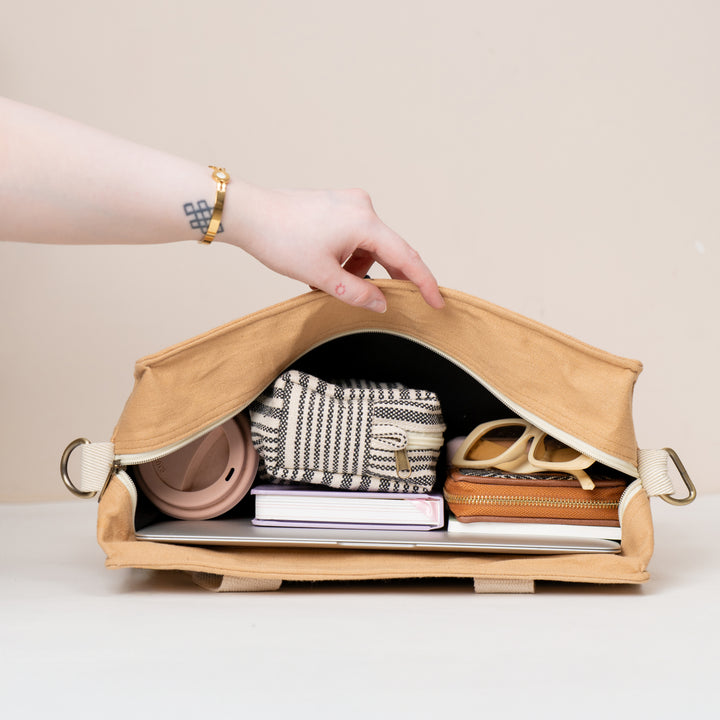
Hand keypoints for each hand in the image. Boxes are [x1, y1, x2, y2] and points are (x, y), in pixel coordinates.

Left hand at [225, 185, 443, 312]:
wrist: (249, 214)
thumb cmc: (281, 240)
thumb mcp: (321, 276)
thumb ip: (356, 293)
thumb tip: (382, 304)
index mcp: (364, 223)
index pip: (405, 256)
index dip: (424, 282)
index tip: (437, 301)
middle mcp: (363, 207)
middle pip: (389, 250)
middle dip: (388, 278)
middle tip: (393, 302)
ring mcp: (349, 203)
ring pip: (369, 246)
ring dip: (359, 269)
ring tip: (329, 282)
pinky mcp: (337, 205)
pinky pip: (355, 236)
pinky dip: (348, 256)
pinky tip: (327, 268)